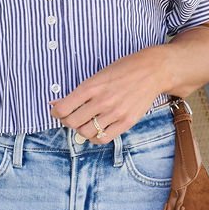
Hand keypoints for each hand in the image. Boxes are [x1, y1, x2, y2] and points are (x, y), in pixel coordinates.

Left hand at [50, 45, 167, 142]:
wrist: (153, 70)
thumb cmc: (124, 70)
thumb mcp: (98, 75)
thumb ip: (79, 92)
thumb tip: (55, 104)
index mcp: (91, 86)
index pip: (63, 109)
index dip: (56, 112)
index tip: (58, 111)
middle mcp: (101, 101)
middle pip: (72, 122)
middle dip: (67, 121)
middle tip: (72, 117)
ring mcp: (114, 113)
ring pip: (85, 133)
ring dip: (81, 130)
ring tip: (85, 123)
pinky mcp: (126, 122)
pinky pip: (103, 139)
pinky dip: (95, 137)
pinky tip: (97, 130)